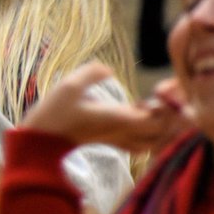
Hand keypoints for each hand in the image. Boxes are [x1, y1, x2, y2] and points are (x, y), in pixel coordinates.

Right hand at [20, 62, 193, 151]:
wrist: (41, 140)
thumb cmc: (54, 113)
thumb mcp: (68, 86)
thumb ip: (91, 73)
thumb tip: (108, 69)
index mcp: (119, 119)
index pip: (159, 119)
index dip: (169, 107)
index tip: (164, 91)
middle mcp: (122, 132)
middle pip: (162, 133)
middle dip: (171, 118)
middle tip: (166, 98)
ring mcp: (117, 139)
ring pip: (154, 142)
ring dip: (164, 129)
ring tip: (160, 111)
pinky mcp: (111, 141)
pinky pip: (141, 145)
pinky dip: (151, 138)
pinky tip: (145, 123)